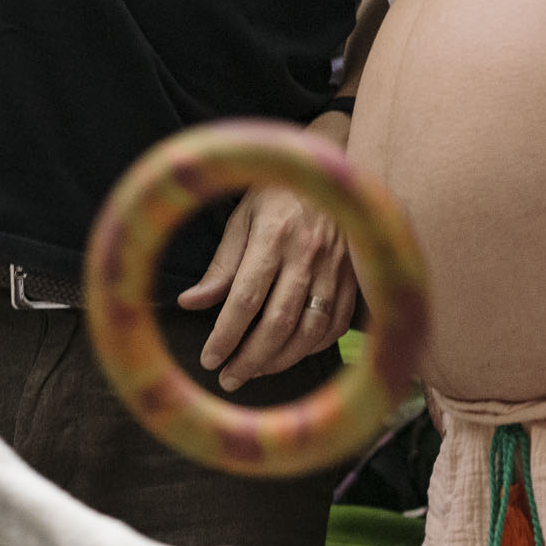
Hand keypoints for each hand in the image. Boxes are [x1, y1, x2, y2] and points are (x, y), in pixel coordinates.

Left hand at [177, 132, 357, 389]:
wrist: (332, 167)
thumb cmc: (278, 193)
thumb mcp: (242, 218)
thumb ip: (221, 265)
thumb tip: (191, 303)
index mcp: (273, 235)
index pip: (246, 298)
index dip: (226, 334)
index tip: (209, 358)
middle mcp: (308, 253)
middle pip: (278, 322)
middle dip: (251, 358)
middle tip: (228, 377)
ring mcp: (336, 267)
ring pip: (310, 330)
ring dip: (281, 359)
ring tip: (254, 372)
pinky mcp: (355, 275)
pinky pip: (336, 324)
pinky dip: (314, 346)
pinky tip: (291, 354)